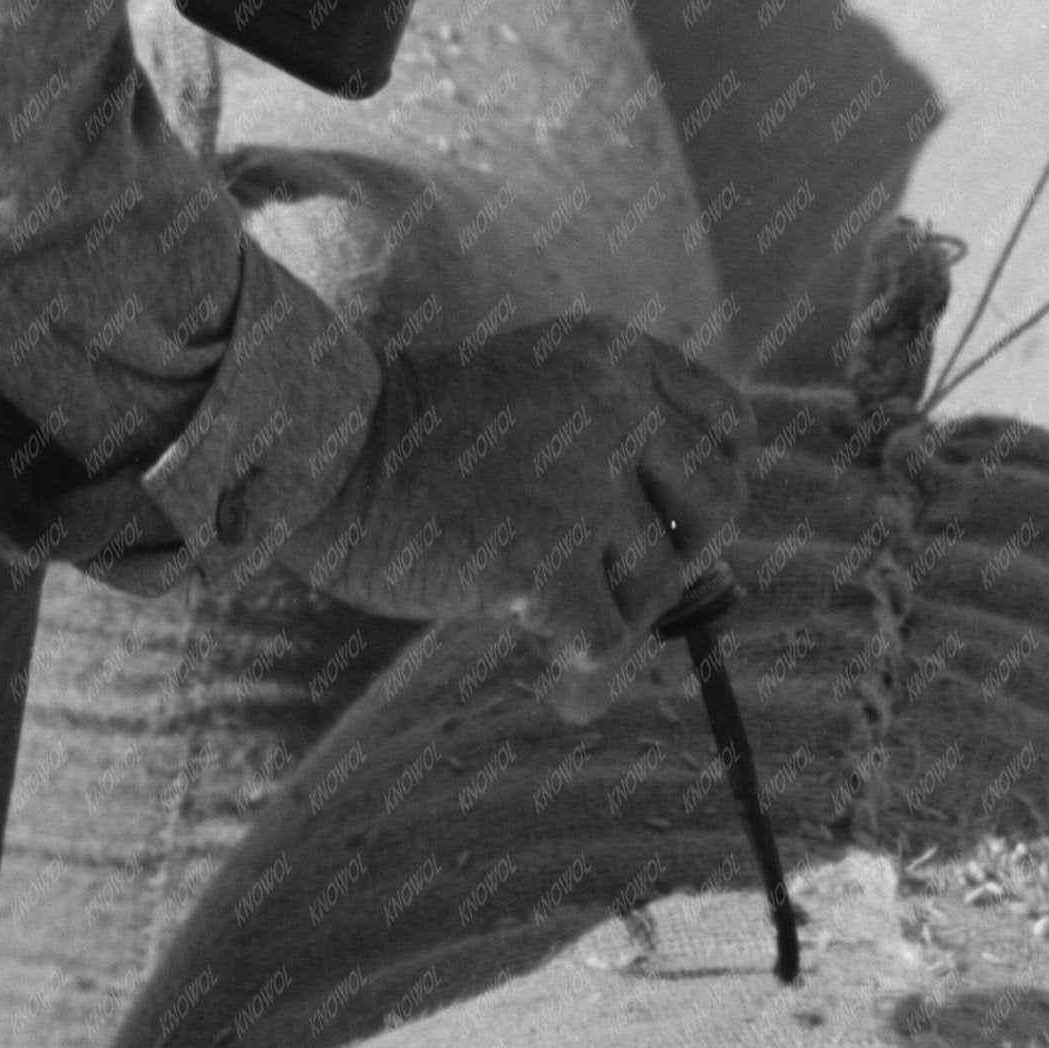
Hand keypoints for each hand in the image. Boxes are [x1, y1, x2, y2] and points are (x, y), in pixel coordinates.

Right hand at [275, 311, 747, 715]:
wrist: (318, 454)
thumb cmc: (412, 442)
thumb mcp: (532, 400)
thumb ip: (613, 444)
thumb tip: (703, 568)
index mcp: (610, 353)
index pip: (729, 424)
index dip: (712, 483)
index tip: (680, 526)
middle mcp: (611, 402)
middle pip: (720, 503)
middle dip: (684, 556)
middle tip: (624, 589)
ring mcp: (581, 479)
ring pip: (660, 581)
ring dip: (618, 618)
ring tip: (559, 637)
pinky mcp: (546, 558)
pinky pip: (609, 645)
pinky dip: (589, 681)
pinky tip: (562, 694)